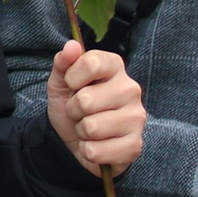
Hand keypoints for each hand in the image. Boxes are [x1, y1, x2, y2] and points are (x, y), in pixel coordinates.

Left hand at [46, 42, 145, 173]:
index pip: (91, 62)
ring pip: (91, 127)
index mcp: (115, 68)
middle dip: (74, 110)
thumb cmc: (73, 108)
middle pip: (86, 100)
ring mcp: (136, 118)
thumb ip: (63, 63)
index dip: (72, 77)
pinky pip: (95, 150)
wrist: (76, 143)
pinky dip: (88, 151)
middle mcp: (131, 89)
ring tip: (89, 129)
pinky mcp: (134, 145)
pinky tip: (98, 145)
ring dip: (81, 132)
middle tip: (80, 113)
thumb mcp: (61, 84)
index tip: (72, 85)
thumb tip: (72, 46)